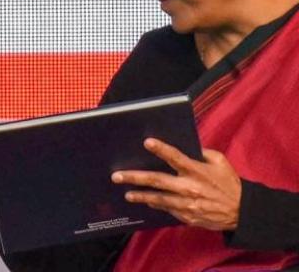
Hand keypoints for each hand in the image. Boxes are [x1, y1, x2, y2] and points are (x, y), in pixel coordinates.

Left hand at [111, 138, 241, 230]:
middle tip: (116, 176)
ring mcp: (186, 204)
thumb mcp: (221, 163)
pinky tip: (144, 201)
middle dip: (135, 177)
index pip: (176, 157)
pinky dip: (155, 205)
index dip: (161, 149)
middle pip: (157, 180)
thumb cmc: (229, 184)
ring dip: (140, 196)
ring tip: (126, 193)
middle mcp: (189, 187)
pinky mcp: (186, 217)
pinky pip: (166, 210)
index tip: (147, 142)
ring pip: (157, 199)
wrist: (242, 212)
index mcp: (197, 171)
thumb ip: (203, 153)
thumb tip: (187, 146)